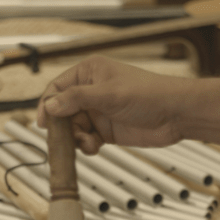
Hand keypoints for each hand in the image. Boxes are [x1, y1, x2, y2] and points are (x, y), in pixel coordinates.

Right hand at [36, 56, 219, 155]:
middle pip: (62, 111)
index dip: (47, 105)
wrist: (176, 114)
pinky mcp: (105, 130)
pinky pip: (85, 139)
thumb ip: (77, 99)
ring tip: (88, 143)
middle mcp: (91, 91)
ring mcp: (98, 111)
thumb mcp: (109, 94)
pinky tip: (95, 147)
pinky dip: (86, 146)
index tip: (44, 122)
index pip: (57, 88)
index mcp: (89, 73)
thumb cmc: (150, 94)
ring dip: (76, 139)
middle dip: (64, 127)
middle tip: (66, 138)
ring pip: (73, 128)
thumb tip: (50, 105)